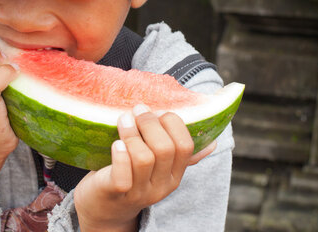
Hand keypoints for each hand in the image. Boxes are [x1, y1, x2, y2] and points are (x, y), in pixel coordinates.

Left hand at [73, 105, 216, 231]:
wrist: (105, 207)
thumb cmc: (131, 175)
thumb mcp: (158, 166)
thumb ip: (178, 152)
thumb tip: (213, 143)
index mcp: (175, 174)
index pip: (185, 146)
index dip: (172, 123)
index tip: (157, 111)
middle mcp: (161, 185)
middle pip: (164, 149)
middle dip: (149, 123)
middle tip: (136, 110)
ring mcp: (140, 191)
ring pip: (144, 158)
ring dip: (131, 133)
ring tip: (123, 120)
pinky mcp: (116, 192)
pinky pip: (123, 174)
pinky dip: (120, 155)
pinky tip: (115, 143)